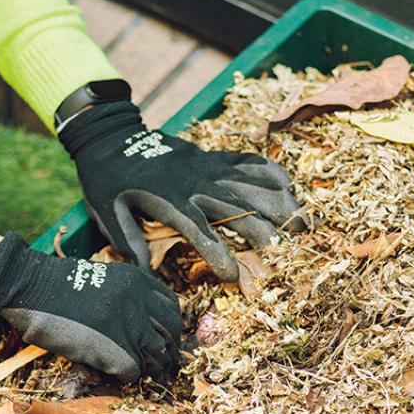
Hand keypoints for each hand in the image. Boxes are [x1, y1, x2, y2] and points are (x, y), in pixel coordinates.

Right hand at [0, 233, 181, 382]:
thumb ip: (124, 295)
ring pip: (157, 354)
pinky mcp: (116, 352)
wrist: (31, 289)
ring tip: (143, 372)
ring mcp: (130, 327)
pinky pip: (134, 372)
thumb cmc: (56, 286)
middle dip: (169, 348)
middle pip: (171, 331)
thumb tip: (138, 322)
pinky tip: (117, 375)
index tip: (164, 336)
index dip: (170, 325)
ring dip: (151, 366)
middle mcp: (140, 302)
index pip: (171, 307)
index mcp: (138, 281)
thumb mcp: (102, 278)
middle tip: (163, 361)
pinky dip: (128, 377)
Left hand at [59, 99, 300, 281]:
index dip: (220, 255)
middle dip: (267, 233)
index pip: (202, 232)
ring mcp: (209, 168)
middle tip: (289, 255)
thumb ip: (128, 242)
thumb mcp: (108, 213)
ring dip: (281, 205)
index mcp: (171, 202)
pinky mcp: (215, 157)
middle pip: (240, 210)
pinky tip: (291, 190)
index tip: (236, 278)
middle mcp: (197, 185)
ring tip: (305, 225)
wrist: (112, 135)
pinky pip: (250, 163)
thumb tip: (143, 272)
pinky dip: (273, 174)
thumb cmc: (108, 181)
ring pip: (253, 186)